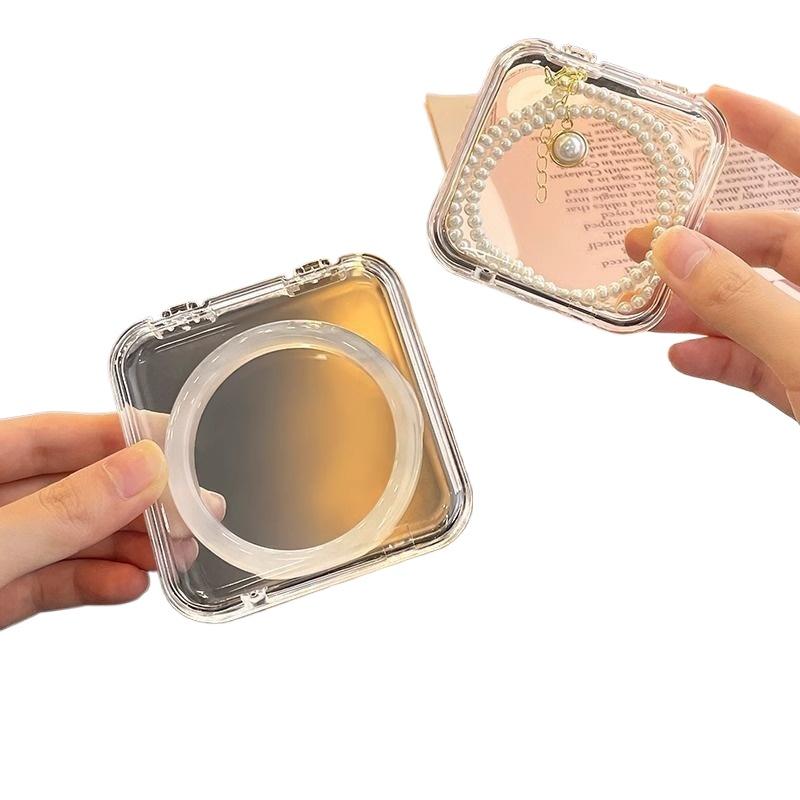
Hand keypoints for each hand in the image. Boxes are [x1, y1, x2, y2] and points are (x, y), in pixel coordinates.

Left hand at [0, 413, 167, 628]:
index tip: (173, 445)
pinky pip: (51, 583)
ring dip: (126, 547)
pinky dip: (94, 584)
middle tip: (189, 511)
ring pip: (68, 539)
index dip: (114, 436)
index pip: (47, 437)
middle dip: (134, 502)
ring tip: (173, 554)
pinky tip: (131, 583)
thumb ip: (60, 513)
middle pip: (69, 489)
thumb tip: (140, 471)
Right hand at [626, 86, 799, 421]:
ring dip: (699, 307)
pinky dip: (722, 359)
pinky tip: (685, 359)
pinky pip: (763, 358)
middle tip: (641, 246)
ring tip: (646, 309)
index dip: (770, 128)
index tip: (716, 103)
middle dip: (702, 244)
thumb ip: (741, 301)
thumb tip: (675, 252)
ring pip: (760, 304)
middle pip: (772, 242)